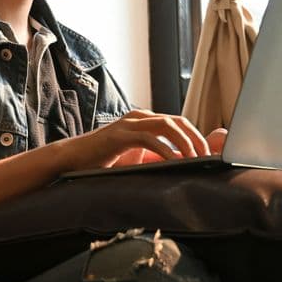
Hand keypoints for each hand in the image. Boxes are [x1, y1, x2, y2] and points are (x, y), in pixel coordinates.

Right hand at [112, 126, 227, 166]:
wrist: (73, 158)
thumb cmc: (103, 159)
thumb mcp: (134, 155)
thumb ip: (153, 155)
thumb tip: (179, 165)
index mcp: (144, 120)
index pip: (179, 122)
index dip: (196, 136)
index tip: (208, 153)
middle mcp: (139, 117)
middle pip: (177, 121)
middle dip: (196, 138)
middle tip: (206, 157)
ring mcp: (129, 124)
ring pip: (166, 125)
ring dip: (184, 142)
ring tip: (193, 159)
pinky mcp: (119, 136)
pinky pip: (148, 139)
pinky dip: (164, 150)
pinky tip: (173, 161)